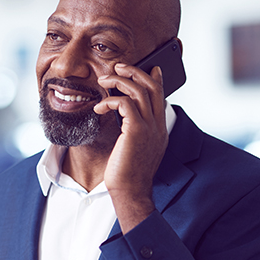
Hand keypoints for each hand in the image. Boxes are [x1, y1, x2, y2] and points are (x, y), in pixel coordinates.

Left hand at [95, 63, 167, 232]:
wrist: (131, 192)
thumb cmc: (128, 174)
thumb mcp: (136, 149)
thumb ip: (136, 130)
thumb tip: (127, 118)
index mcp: (159, 128)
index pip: (161, 94)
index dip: (154, 77)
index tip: (148, 67)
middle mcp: (158, 125)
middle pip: (152, 85)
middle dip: (134, 71)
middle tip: (118, 67)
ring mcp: (149, 127)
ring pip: (138, 90)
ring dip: (118, 80)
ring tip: (102, 81)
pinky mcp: (136, 131)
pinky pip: (124, 103)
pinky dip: (109, 100)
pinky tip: (98, 108)